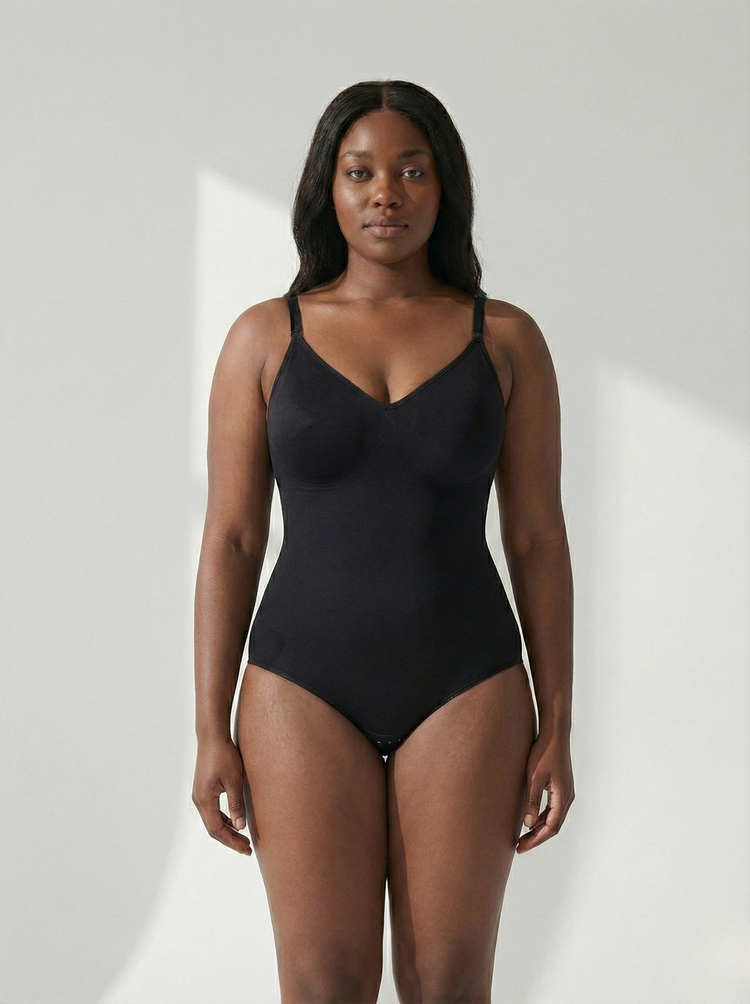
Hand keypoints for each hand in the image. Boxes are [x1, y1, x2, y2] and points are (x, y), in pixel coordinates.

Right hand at [192, 736, 251, 855]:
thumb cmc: (224, 756)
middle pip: (213, 828)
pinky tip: (235, 821)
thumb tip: (240, 827)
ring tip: (243, 838)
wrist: (212, 737)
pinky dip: (223, 819)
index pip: (217, 830)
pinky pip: (212, 811)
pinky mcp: (204, 789)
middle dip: (230, 839)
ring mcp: (200, 795)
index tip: (246, 849)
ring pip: (212, 820)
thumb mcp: (234, 780)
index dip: (232, 842)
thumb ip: (236, 804)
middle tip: (247, 848)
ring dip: (227, 830)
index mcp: (205, 800)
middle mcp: (199, 800)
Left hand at [516, 730, 574, 853]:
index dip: (536, 840)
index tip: (521, 847)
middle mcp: (566, 797)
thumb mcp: (534, 777)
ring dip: (538, 828)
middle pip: (553, 826)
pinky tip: (529, 818)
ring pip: (552, 818)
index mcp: (563, 798)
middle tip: (519, 846)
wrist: (554, 734)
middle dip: (536, 837)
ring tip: (522, 835)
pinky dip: (541, 816)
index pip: (551, 828)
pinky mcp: (560, 786)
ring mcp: (564, 792)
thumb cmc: (544, 753)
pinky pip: (552, 808)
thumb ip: (532, 801)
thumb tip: (527, 824)